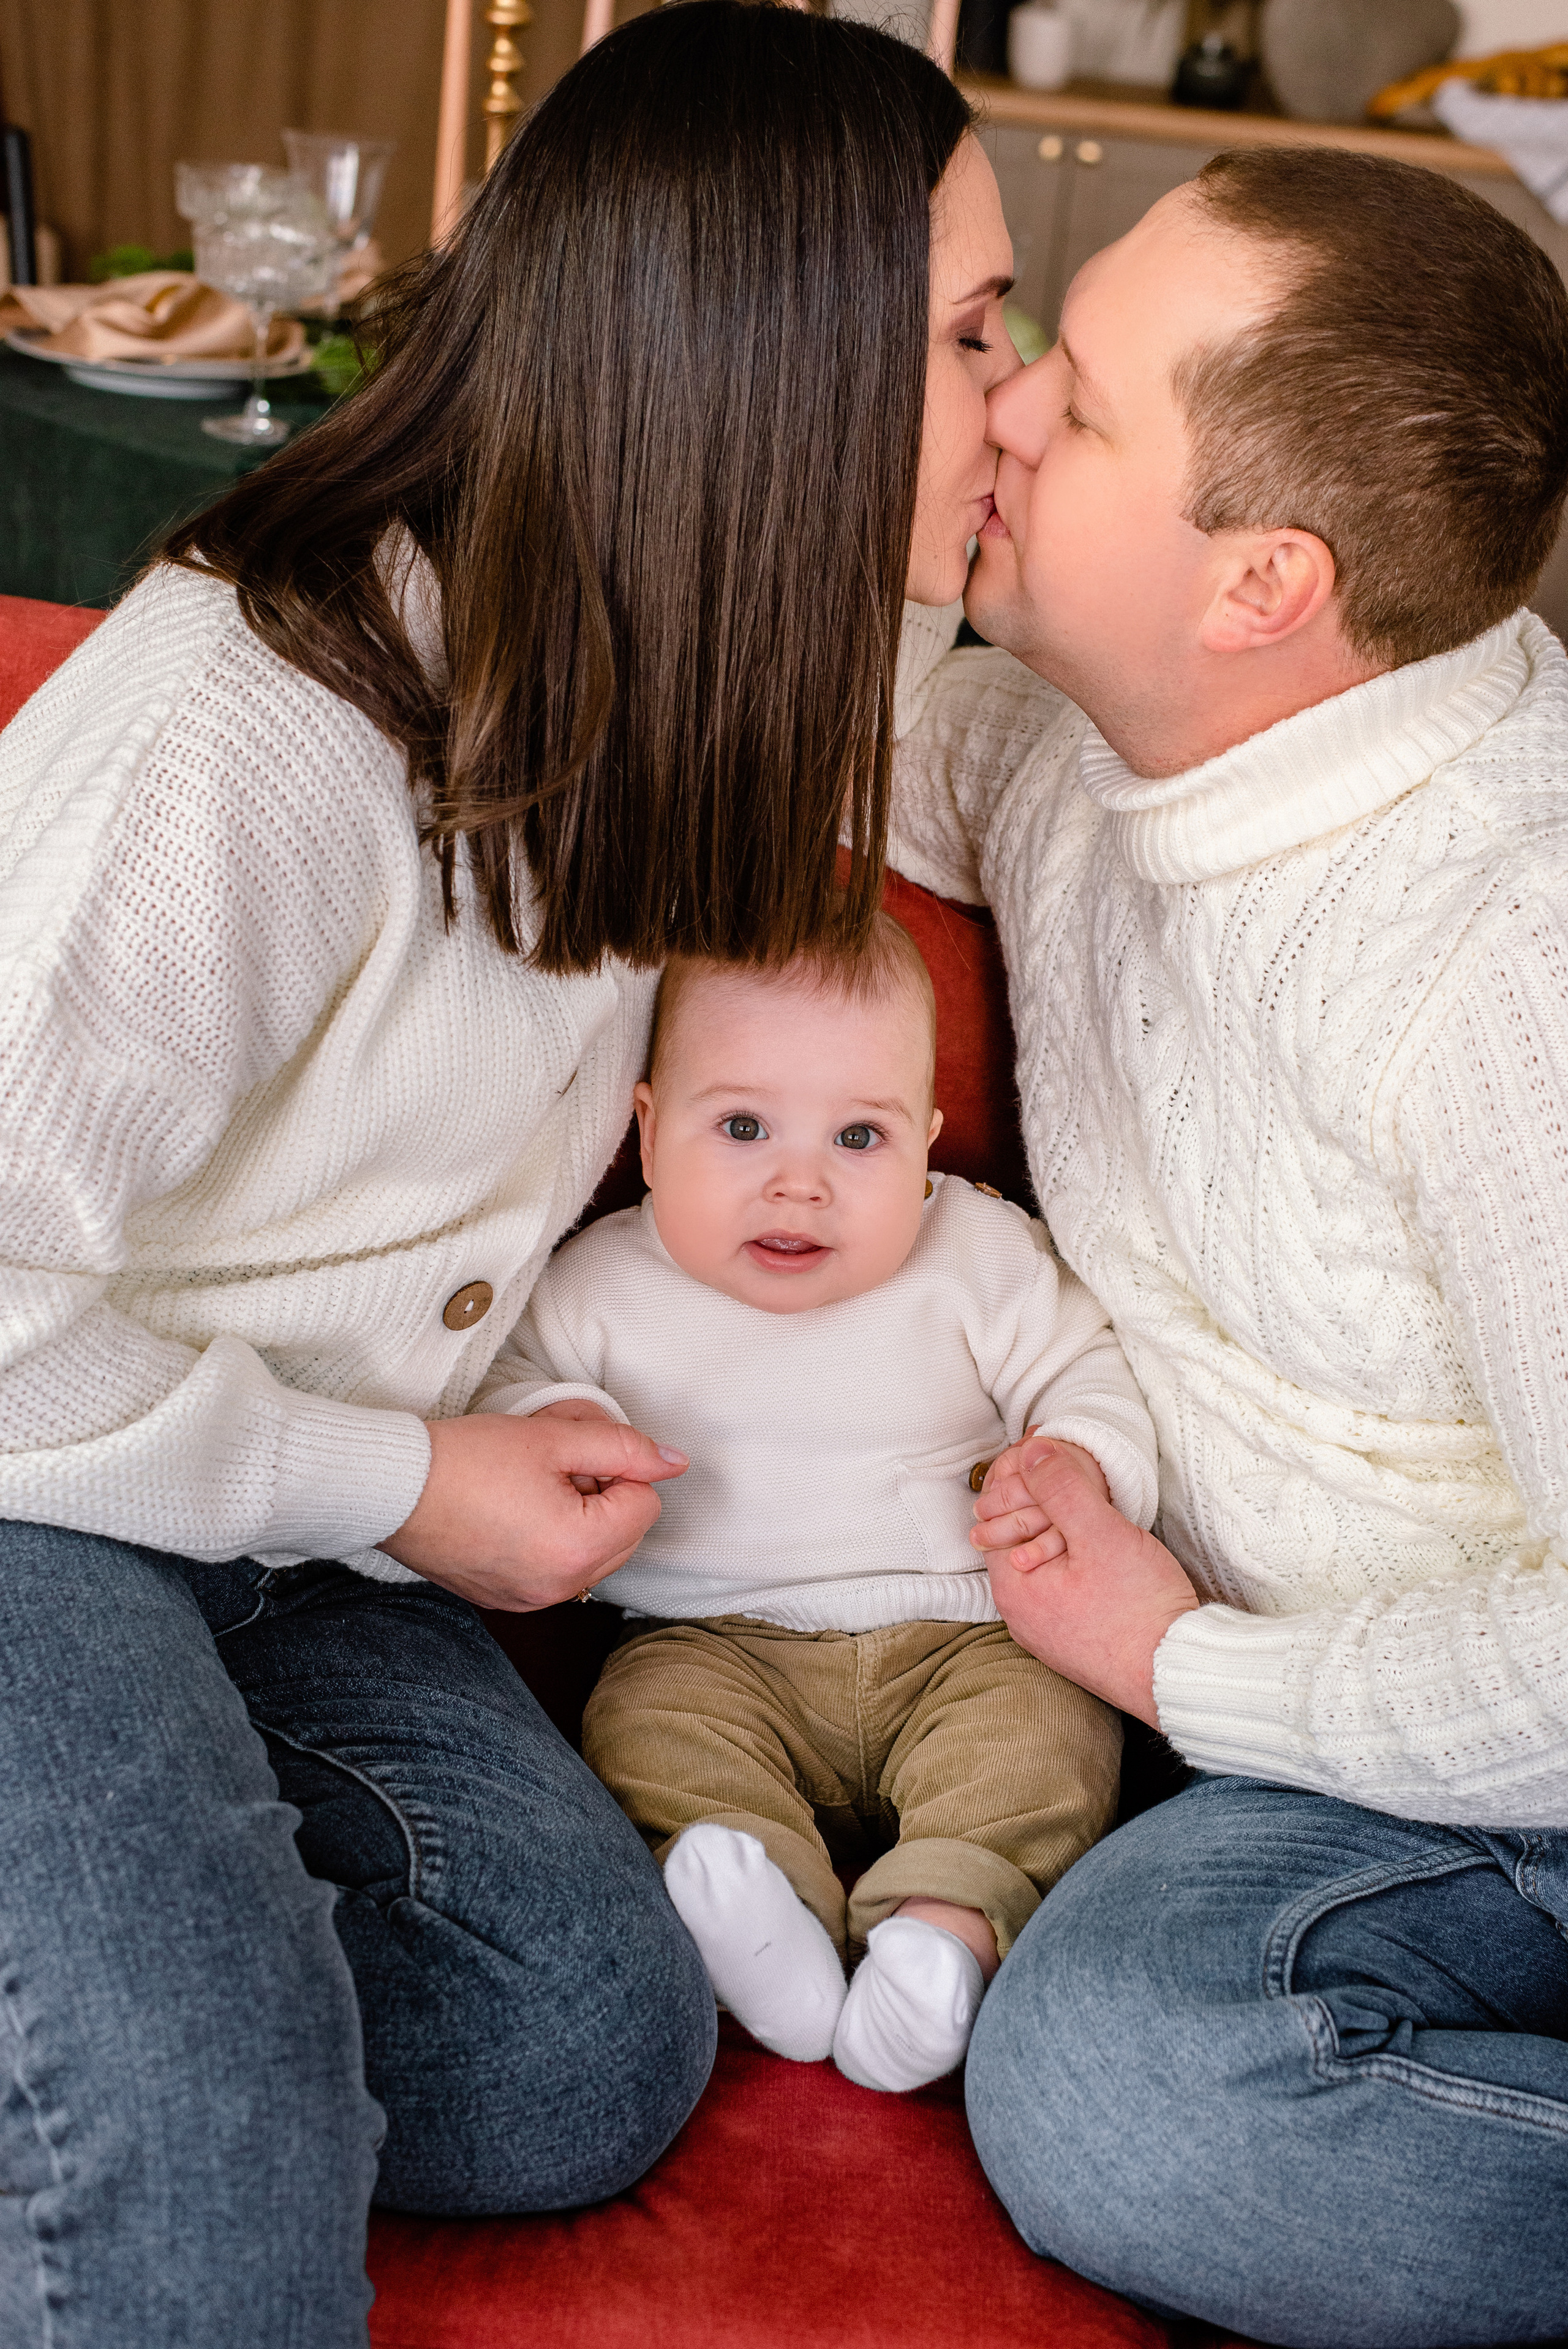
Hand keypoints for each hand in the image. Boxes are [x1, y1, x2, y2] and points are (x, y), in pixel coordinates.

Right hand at [379, 1411, 687, 1612]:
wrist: (392, 1487)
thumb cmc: (466, 1458)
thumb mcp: (553, 1438)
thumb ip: (625, 1447)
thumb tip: (675, 1462)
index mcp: (578, 1550)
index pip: (645, 1505)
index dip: (617, 1469)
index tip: (572, 1455)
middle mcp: (559, 1588)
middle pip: (625, 1536)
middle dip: (604, 1498)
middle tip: (552, 1469)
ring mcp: (530, 1601)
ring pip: (593, 1556)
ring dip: (579, 1521)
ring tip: (530, 1491)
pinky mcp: (506, 1600)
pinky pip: (556, 1572)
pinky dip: (550, 1543)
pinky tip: (512, 1514)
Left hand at [971, 1437, 1197, 1722]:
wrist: (1177, 1674)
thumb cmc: (1139, 1609)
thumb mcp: (1100, 1533)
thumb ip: (1062, 1488)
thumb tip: (1030, 1452)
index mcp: (1013, 1586)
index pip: (995, 1513)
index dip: (1020, 1474)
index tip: (1048, 1448)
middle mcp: (1019, 1614)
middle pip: (1015, 1537)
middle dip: (1039, 1500)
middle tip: (1072, 1470)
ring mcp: (1044, 1632)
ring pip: (1039, 1563)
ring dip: (1057, 1530)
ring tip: (1089, 1505)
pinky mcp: (1071, 1642)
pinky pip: (1058, 1589)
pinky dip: (1071, 1561)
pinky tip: (1098, 1551)